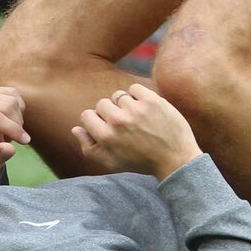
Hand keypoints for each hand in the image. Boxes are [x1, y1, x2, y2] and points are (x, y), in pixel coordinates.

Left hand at [0, 86, 30, 186]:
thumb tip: (9, 149)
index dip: (13, 129)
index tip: (25, 141)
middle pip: (6, 106)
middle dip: (17, 124)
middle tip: (15, 139)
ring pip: (12, 99)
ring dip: (18, 118)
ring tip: (10, 131)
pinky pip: (13, 93)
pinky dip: (19, 108)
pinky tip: (12, 120)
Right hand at [71, 83, 202, 180]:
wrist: (175, 158)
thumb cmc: (140, 162)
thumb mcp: (110, 162)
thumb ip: (88, 147)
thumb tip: (76, 128)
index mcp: (105, 137)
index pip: (86, 115)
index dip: (96, 120)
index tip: (108, 127)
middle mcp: (118, 121)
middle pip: (102, 103)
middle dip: (110, 112)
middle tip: (124, 124)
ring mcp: (135, 109)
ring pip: (119, 96)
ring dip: (126, 105)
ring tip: (137, 118)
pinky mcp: (152, 100)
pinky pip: (134, 88)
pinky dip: (138, 95)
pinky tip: (144, 108)